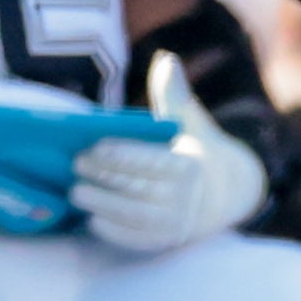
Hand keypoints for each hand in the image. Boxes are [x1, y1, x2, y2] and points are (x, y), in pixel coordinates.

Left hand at [68, 53, 268, 254]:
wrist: (226, 193)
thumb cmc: (196, 151)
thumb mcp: (190, 123)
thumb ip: (173, 95)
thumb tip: (166, 59)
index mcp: (191, 165)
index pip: (152, 160)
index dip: (122, 155)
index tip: (94, 146)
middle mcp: (187, 197)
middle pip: (140, 187)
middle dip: (105, 177)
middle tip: (74, 166)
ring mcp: (178, 222)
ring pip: (136, 215)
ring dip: (104, 205)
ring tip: (75, 192)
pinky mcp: (169, 240)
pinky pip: (140, 239)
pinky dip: (116, 232)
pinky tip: (92, 221)